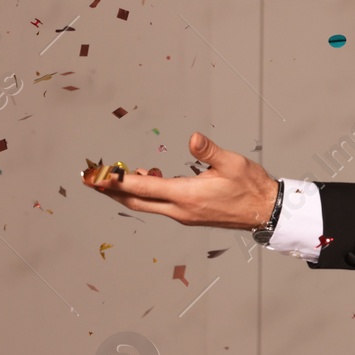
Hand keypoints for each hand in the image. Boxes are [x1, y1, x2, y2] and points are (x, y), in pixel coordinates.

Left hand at [81, 132, 277, 229]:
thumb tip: (192, 138)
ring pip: (146, 204)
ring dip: (128, 192)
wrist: (264, 211)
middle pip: (135, 201)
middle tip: (90, 179)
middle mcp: (180, 210)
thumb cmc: (251, 187)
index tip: (96, 175)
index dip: (116, 181)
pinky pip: (159, 205)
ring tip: (116, 176)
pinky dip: (146, 193)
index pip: (142, 187)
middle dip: (110, 190)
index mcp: (187, 196)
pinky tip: (149, 178)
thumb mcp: (233, 163)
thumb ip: (209, 151)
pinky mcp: (189, 215)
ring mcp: (184, 215)